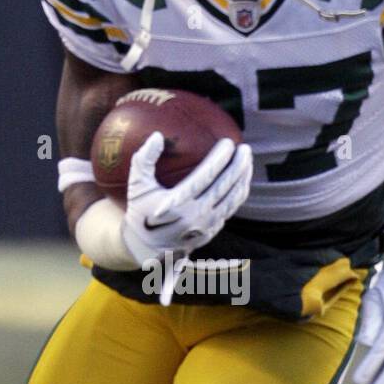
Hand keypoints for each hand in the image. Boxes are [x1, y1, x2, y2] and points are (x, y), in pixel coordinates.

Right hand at [121, 131, 252, 265]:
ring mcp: (205, 225)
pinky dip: (239, 193)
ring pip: (232, 199)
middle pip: (225, 187)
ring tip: (247, 160)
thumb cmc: (141, 211)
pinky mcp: (211, 231)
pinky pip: (231, 209)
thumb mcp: (136, 186)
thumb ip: (143, 160)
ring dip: (243, 178)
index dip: (220, 158)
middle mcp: (195, 215)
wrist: (146, 248)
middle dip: (239, 166)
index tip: (228, 142)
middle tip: (245, 148)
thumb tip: (158, 135)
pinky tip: (242, 179)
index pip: (206, 176)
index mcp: (177, 203)